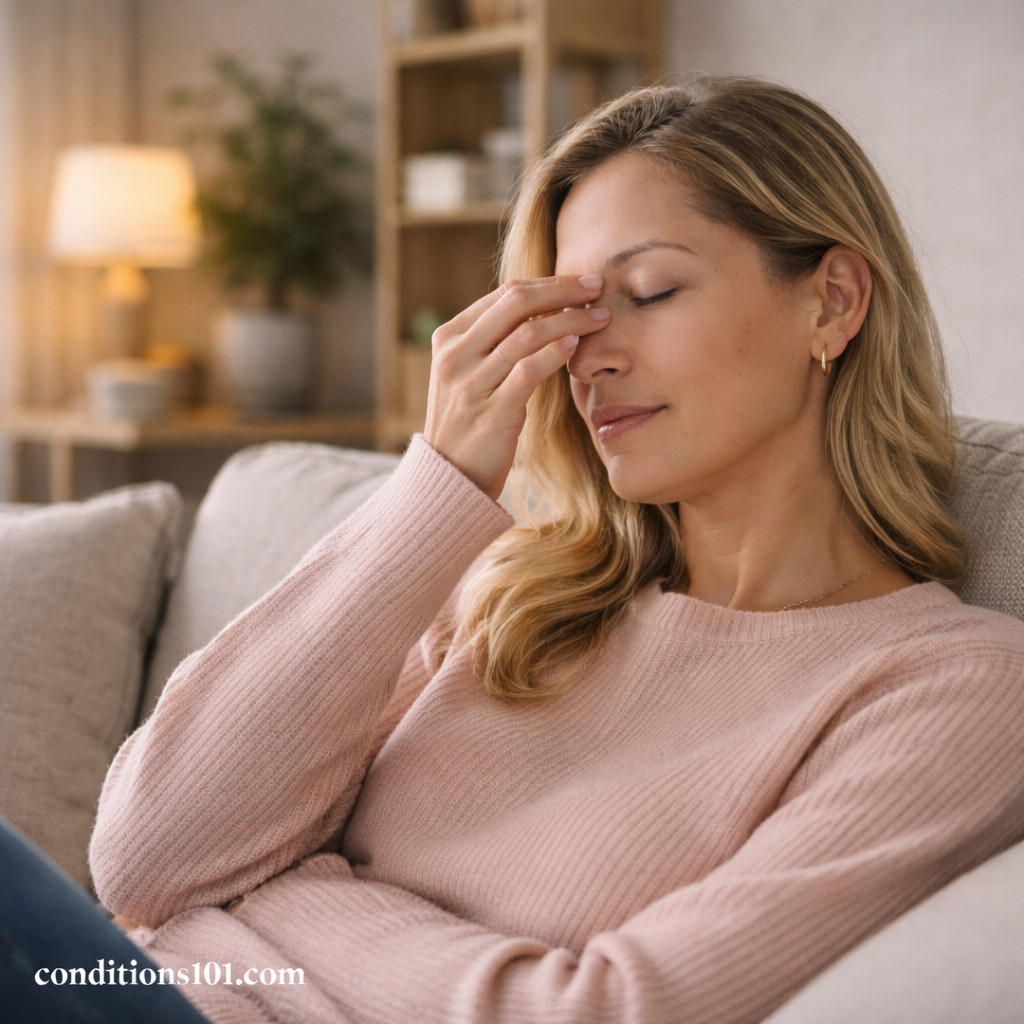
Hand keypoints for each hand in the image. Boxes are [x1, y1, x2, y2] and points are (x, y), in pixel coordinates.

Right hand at [424, 275, 607, 500]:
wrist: (450, 476)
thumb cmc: (470, 422)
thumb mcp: (468, 373)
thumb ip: (493, 341)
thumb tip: (542, 308)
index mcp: (449, 337)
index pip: (505, 293)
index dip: (549, 282)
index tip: (582, 282)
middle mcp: (456, 355)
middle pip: (517, 302)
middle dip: (564, 290)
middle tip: (597, 288)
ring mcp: (470, 383)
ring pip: (528, 333)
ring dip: (571, 320)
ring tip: (600, 318)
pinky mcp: (491, 411)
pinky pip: (529, 370)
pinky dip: (556, 353)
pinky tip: (576, 346)